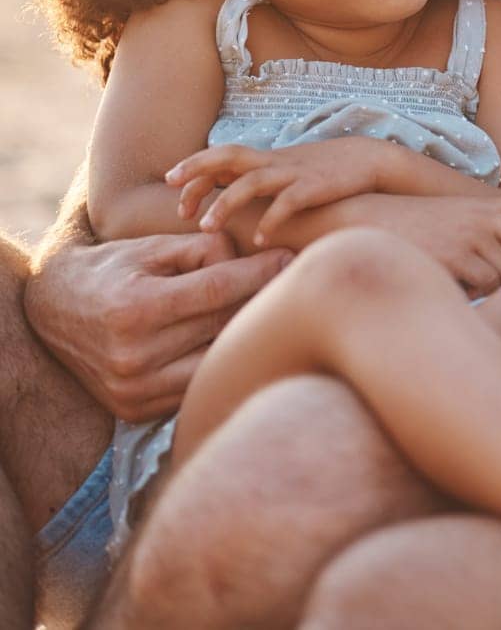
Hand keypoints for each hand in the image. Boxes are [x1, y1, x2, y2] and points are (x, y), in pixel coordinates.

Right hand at [26, 232, 292, 421]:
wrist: (52, 310)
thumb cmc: (113, 269)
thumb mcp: (152, 248)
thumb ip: (205, 251)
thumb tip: (263, 261)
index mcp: (135, 310)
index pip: (218, 290)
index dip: (260, 272)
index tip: (290, 258)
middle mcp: (134, 356)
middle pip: (222, 326)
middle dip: (257, 300)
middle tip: (285, 283)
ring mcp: (135, 390)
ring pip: (217, 362)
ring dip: (243, 338)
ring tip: (263, 314)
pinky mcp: (137, 410)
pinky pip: (196, 387)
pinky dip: (217, 366)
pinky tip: (236, 345)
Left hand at [167, 139, 392, 244]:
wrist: (367, 159)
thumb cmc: (322, 172)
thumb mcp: (285, 170)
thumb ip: (257, 178)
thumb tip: (225, 191)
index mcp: (264, 158)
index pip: (219, 156)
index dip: (192, 169)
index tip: (171, 186)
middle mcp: (273, 162)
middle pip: (227, 156)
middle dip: (196, 171)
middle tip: (173, 194)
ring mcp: (293, 173)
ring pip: (251, 181)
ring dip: (225, 203)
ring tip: (207, 228)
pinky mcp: (314, 187)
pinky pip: (287, 203)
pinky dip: (270, 220)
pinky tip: (259, 240)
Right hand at [339, 194, 500, 296]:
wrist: (372, 221)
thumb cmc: (415, 228)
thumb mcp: (456, 218)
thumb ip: (486, 230)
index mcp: (485, 207)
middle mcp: (483, 219)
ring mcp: (471, 238)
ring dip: (497, 283)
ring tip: (471, 280)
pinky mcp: (456, 258)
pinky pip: (485, 285)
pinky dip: (476, 292)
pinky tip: (456, 286)